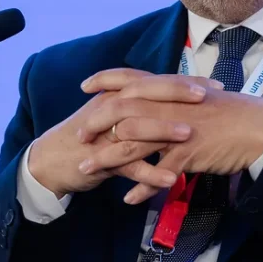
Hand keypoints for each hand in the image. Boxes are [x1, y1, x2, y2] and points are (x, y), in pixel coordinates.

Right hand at [26, 73, 222, 198]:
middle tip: (206, 96)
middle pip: (145, 95)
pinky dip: (148, 173)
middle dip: (176, 94)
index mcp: (118, 95)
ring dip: (163, 131)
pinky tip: (170, 180)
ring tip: (191, 134)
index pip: (155, 81)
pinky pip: (126, 165)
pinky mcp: (99, 159)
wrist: (49, 162)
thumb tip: (176, 105)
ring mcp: (103, 133)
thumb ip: (140, 109)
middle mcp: (111, 108)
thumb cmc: (87, 139)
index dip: (184, 81)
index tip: (214, 84)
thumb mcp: (113, 117)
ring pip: (135, 127)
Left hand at [79, 69, 262, 203]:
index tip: (84, 86)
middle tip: (78, 136)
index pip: (130, 78)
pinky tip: (129, 199)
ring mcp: (176, 129)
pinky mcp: (187, 153)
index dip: (105, 80)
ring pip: (132, 144)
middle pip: (121, 112)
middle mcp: (169, 106)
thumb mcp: (198, 100)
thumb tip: (157, 102)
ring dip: (106, 159)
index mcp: (170, 90)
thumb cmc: (231, 114)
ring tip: (86, 170)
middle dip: (95, 124)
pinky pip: (158, 173)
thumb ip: (174, 100)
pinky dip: (142, 188)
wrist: (260, 128)